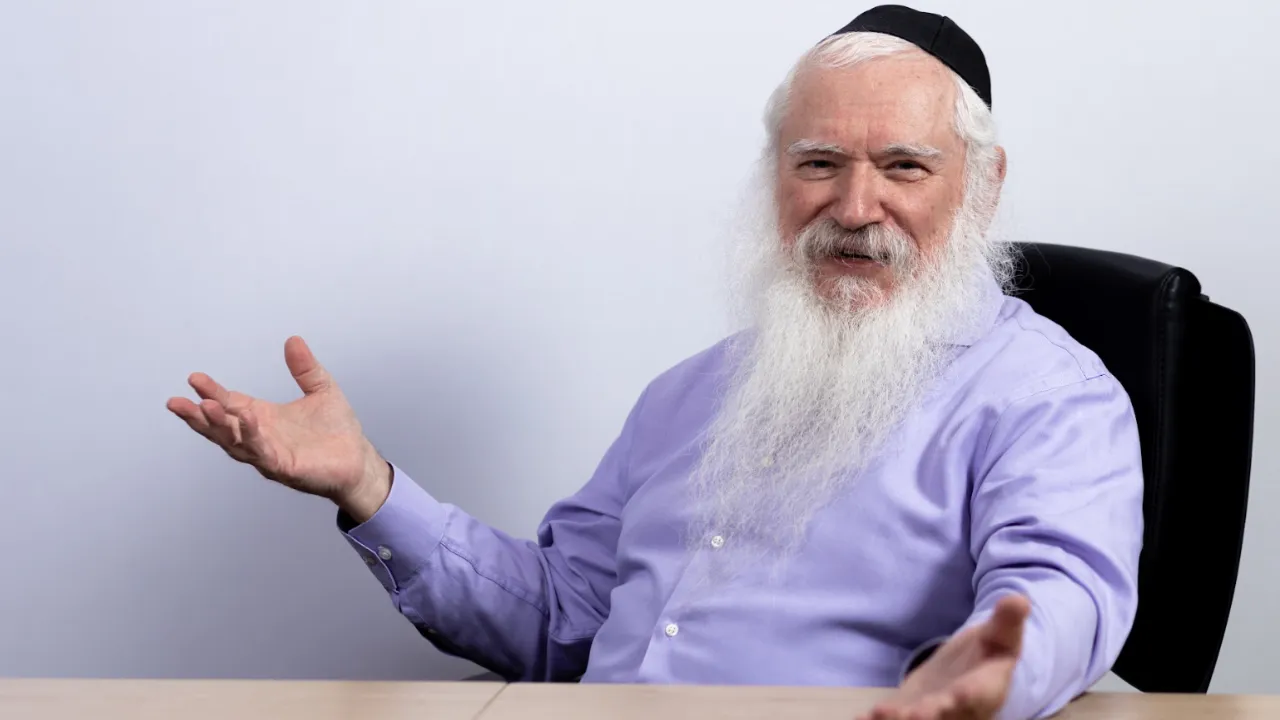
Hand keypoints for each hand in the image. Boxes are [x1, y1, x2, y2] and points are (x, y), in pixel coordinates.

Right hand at [167, 335, 391, 521]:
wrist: (359, 459)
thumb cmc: (337, 430)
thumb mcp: (321, 389)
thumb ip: (305, 368)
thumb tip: (293, 340)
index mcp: (263, 418)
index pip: (230, 403)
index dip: (212, 392)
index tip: (194, 379)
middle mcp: (260, 437)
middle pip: (221, 427)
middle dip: (199, 415)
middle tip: (177, 402)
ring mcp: (269, 454)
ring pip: (235, 442)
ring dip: (218, 426)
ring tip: (204, 407)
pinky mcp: (284, 468)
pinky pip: (263, 452)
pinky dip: (253, 436)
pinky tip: (248, 420)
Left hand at [859, 595, 1030, 719]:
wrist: (970, 671)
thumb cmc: (989, 652)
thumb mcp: (1001, 635)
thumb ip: (1008, 621)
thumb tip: (1019, 599)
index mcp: (985, 690)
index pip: (976, 695)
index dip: (967, 696)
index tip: (957, 697)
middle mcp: (958, 710)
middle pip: (944, 716)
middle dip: (927, 716)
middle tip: (910, 716)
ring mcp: (933, 713)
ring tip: (876, 716)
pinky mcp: (909, 710)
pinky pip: (894, 717)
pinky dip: (876, 719)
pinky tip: (859, 718)